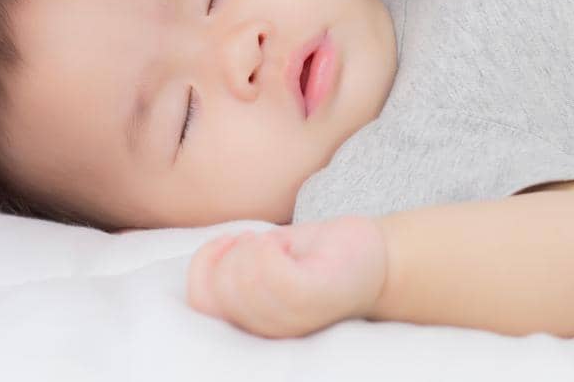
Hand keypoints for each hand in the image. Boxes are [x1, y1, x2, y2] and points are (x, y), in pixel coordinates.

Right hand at [186, 217, 388, 337]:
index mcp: (252, 321)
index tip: (233, 243)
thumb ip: (227, 271)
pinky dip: (269, 249)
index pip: (199, 297)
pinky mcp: (314, 299)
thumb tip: (200, 264)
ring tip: (278, 248)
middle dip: (232, 251)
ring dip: (254, 247)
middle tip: (265, 246)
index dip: (205, 262)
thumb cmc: (313, 259)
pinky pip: (271, 273)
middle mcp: (268, 330)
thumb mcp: (262, 262)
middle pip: (217, 285)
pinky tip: (285, 246)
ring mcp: (291, 319)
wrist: (374, 259)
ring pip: (240, 277)